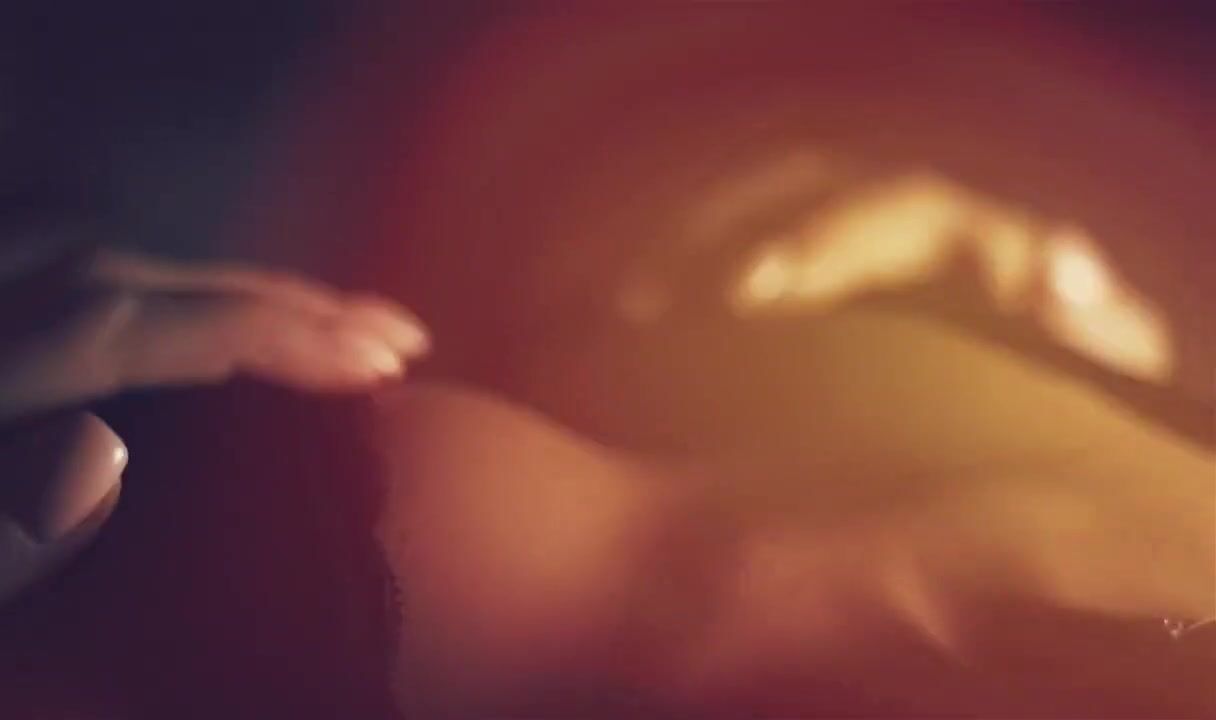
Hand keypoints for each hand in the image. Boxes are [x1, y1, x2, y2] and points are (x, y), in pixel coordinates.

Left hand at [0, 228, 428, 604]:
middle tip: (401, 337)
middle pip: (183, 279)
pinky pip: (116, 268)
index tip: (382, 366)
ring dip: (259, 292)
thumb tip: (172, 437)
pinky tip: (245, 308)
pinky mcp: (7, 284)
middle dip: (301, 306)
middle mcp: (15, 292)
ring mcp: (6, 276)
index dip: (290, 337)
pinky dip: (197, 288)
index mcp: (13, 360)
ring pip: (157, 266)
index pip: (178, 327)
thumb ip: (65, 485)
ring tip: (347, 322)